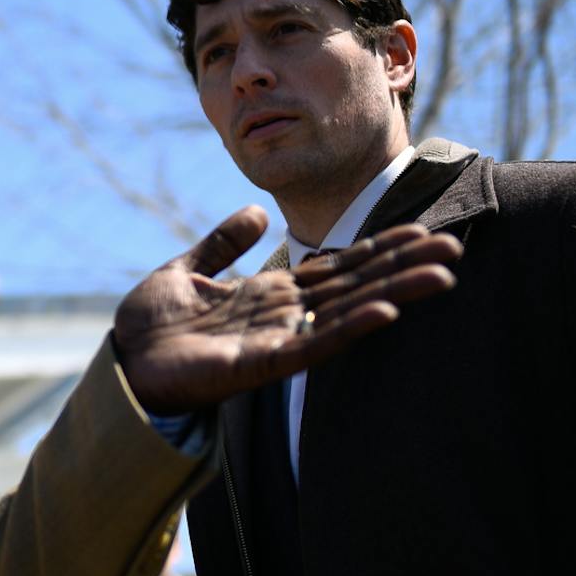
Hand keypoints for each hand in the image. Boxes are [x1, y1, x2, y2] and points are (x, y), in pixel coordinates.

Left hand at [114, 206, 461, 416]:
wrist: (120, 363)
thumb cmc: (149, 325)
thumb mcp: (185, 270)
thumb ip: (221, 244)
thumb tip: (253, 210)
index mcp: (269, 294)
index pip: (335, 266)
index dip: (375, 248)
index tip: (419, 230)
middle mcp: (283, 316)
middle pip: (354, 286)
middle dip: (402, 267)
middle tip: (454, 247)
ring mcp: (277, 340)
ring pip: (347, 313)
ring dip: (394, 294)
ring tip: (441, 276)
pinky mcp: (262, 365)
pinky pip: (314, 346)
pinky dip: (349, 329)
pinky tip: (385, 314)